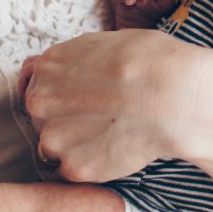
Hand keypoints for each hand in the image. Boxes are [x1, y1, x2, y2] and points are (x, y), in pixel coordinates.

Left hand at [18, 29, 207, 181]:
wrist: (172, 94)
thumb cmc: (150, 61)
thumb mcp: (107, 41)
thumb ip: (79, 58)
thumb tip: (72, 66)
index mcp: (48, 66)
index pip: (40, 84)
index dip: (65, 93)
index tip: (84, 98)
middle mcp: (41, 101)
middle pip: (44, 116)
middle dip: (68, 118)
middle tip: (103, 116)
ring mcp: (53, 137)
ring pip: (57, 146)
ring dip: (78, 143)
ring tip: (114, 133)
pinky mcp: (72, 167)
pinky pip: (74, 170)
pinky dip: (92, 163)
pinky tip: (116, 148)